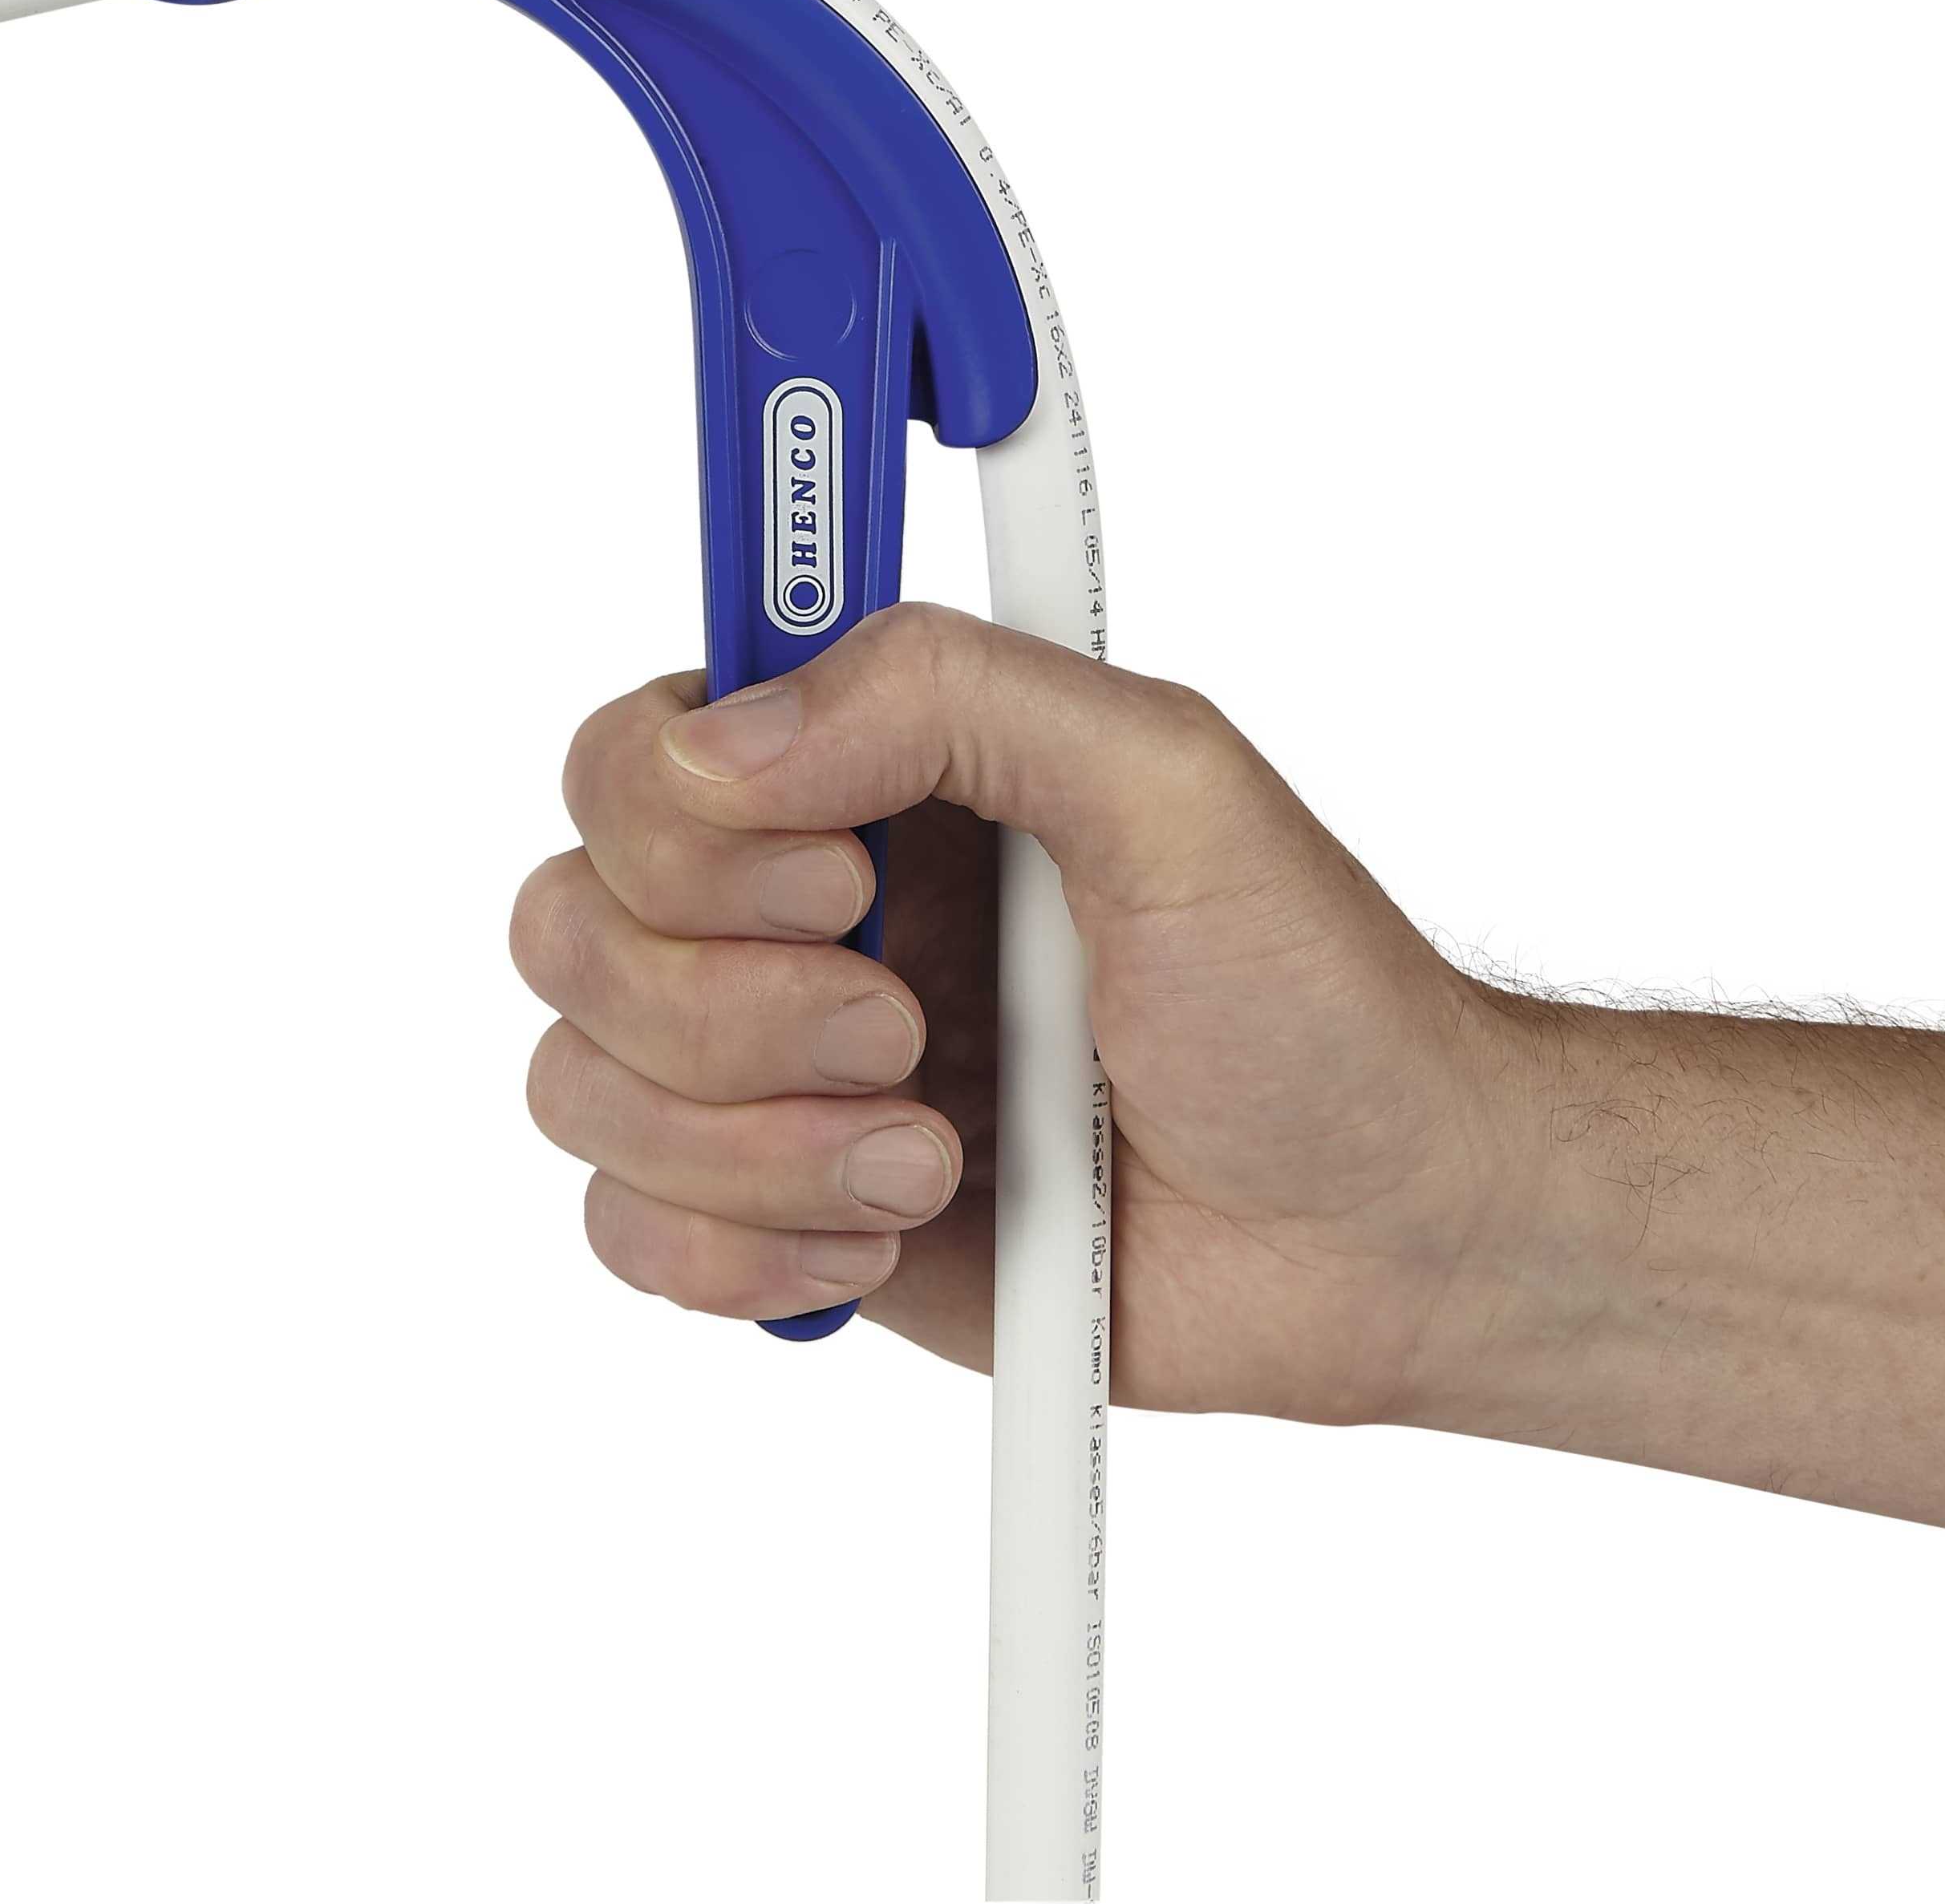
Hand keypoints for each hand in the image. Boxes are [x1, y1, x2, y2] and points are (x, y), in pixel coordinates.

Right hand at [509, 602, 1520, 1425]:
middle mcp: (788, 913)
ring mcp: (771, 1072)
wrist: (1375, 1237)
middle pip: (570, 925)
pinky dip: (738, 1250)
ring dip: (758, 1147)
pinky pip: (625, 1231)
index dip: (689, 826)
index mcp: (862, 780)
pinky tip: (882, 1238)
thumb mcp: (1168, 781)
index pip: (632, 753)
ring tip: (932, 1158)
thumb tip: (732, 738)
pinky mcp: (779, 1216)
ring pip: (580, 1087)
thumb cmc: (1302, 1000)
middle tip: (909, 1030)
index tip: (842, 874)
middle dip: (735, 1009)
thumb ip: (953, 694)